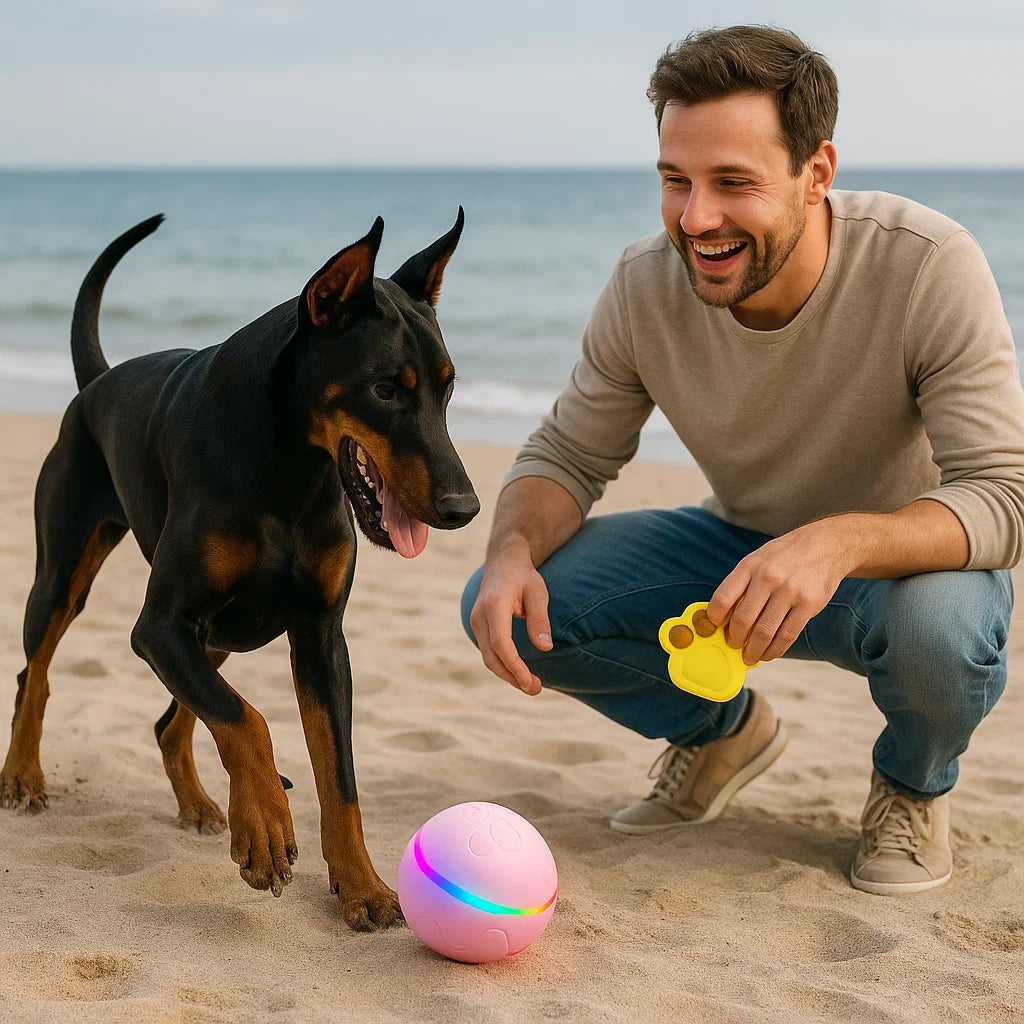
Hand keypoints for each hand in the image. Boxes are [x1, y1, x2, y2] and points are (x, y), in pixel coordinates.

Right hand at [469, 545, 551, 695]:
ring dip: (508, 674)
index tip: (530, 682)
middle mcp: (479, 615)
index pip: (501, 643)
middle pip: (491, 656)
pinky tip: (519, 672)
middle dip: (512, 677)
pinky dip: (502, 664)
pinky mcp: (478, 625)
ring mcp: (475, 621)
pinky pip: (488, 651)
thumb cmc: (523, 576)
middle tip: (536, 689)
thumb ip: (539, 619)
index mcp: (494, 605)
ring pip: (488, 657)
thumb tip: (545, 648)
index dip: (514, 666)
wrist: (503, 560)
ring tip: (531, 685)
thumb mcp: (538, 592)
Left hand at [706, 520, 851, 664]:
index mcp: (749, 566)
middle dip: (734, 640)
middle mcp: (768, 578)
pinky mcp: (808, 604)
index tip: (715, 629)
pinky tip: (768, 654)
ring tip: (749, 656)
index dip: (715, 620)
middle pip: (743, 620)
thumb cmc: (784, 556)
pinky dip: (775, 650)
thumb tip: (723, 617)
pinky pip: (787, 635)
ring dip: (754, 651)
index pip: (722, 599)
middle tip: (734, 646)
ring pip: (764, 632)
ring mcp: (789, 591)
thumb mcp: (757, 560)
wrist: (825, 545)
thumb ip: (740, 584)